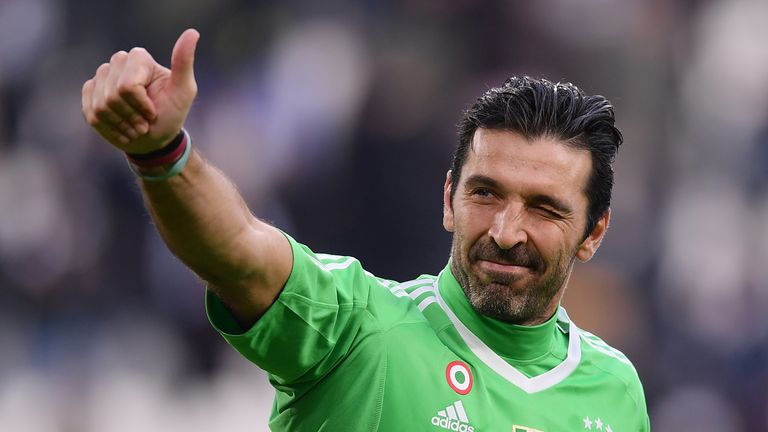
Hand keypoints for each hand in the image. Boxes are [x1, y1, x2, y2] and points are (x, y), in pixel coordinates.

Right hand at [82, 29, 199, 153]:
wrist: (156, 137)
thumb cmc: (171, 112)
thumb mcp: (184, 91)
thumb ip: (184, 62)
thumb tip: (192, 33)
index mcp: (139, 58)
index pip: (127, 86)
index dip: (141, 106)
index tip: (154, 112)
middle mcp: (117, 62)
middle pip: (113, 96)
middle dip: (131, 116)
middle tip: (144, 123)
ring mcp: (101, 77)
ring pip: (101, 107)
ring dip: (121, 124)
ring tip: (136, 127)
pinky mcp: (89, 92)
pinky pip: (91, 113)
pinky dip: (109, 128)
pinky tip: (123, 129)